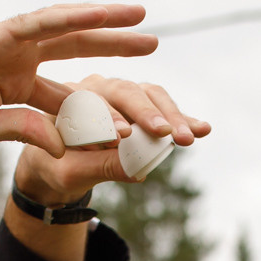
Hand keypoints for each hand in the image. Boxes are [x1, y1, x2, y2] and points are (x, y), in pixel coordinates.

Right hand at [0, 4, 156, 144]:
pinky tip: (108, 15)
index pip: (71, 100)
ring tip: (143, 24)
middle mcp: (23, 61)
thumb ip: (28, 133)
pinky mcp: (3, 34)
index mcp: (20, 87)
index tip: (137, 126)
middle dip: (119, 55)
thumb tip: (64, 148)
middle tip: (153, 51)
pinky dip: (78, 18)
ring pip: (73, 32)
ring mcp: (15, 45)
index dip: (103, 113)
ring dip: (110, 29)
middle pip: (82, 55)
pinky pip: (48, 22)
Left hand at [13, 73, 211, 204]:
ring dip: (170, 115)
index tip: (125, 135)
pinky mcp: (140, 105)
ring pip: (148, 94)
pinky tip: (203, 128)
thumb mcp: (70, 173)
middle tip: (165, 132)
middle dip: (147, 112)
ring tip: (187, 137)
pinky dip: (182, 117)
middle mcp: (96, 86)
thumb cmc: (57, 166)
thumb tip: (138, 171)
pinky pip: (163, 107)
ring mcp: (121, 93)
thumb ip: (99, 168)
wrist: (59, 162)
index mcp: (69, 98)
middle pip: (125, 91)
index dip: (108, 118)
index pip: (90, 103)